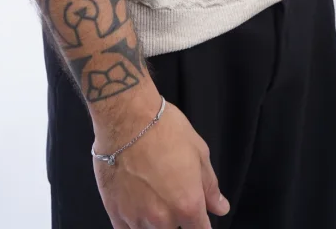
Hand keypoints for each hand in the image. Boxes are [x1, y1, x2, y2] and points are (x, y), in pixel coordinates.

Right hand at [92, 97, 229, 227]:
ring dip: (156, 221)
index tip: (199, 216)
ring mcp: (137, 218)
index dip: (202, 225)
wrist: (126, 117)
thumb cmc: (164, 129)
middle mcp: (163, 219)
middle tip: (172, 195)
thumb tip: (220, 207)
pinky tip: (136, 206)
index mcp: (188, 204)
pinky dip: (134, 224)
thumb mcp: (198, 152)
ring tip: (152, 196)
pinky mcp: (115, 212)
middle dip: (179, 219)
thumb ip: (210, 186)